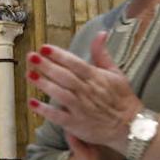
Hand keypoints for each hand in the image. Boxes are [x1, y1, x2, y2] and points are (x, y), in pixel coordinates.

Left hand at [27, 34, 142, 147]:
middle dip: (47, 66)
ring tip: (30, 74)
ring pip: (61, 94)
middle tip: (31, 57)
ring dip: (44, 84)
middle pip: (65, 76)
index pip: (75, 63)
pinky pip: (59, 116)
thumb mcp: (116, 73)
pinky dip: (45, 110)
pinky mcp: (76, 124)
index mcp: (96, 77)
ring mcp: (81, 108)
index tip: (44, 48)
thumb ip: (102, 54)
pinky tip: (32, 103)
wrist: (129, 126)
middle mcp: (87, 91)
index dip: (59, 55)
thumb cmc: (121, 99)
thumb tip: (100, 33)